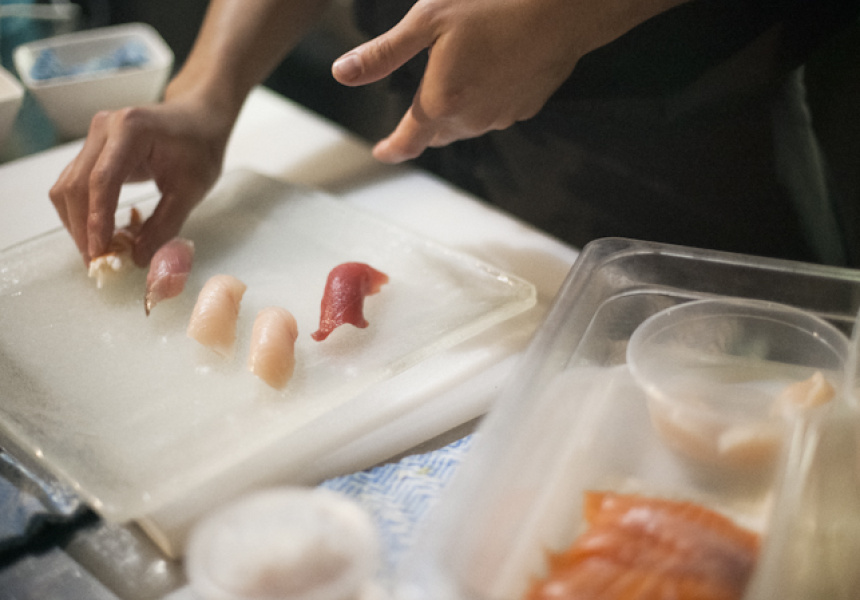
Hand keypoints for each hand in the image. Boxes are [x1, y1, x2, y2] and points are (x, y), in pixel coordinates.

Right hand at [49, 96, 229, 266]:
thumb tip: (137, 258)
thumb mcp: (191, 190)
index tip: (100, 252)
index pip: (102, 180)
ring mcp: (94, 137)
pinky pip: (75, 183)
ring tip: (97, 252)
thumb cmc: (200, 148)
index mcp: (131, 130)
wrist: (198, 119)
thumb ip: (165, 225)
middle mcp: (104, 129)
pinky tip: (98, 233)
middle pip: (75, 185)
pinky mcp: (93, 150)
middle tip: (96, 262)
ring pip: (67, 186)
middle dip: (82, 228)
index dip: (97, 220)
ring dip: (77, 222)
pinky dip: (82, 211)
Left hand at [333, 0, 681, 162]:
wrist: (564, 8)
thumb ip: (383, 54)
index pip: (408, 141)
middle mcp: (471, 120)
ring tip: (458, 77)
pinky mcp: (527, 108)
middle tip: (419, 102)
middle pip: (437, 133)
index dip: (392, 149)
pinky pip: (495, 113)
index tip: (382, 152)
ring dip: (456, 111)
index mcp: (441, 102)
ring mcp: (502, 117)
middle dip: (424, 124)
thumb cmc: (494, 4)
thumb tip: (342, 74)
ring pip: (467, 125)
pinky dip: (485, 100)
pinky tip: (491, 71)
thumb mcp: (428, 20)